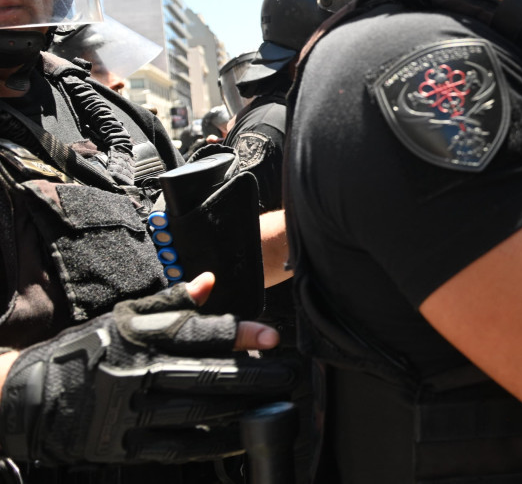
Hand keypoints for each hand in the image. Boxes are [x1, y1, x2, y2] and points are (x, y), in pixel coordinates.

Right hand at [0, 275, 298, 464]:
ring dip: (241, 409)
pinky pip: (177, 445)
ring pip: (196, 411)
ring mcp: (129, 412)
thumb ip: (170, 303)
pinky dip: (213, 442)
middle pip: (206, 375)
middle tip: (289, 374)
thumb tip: (211, 281)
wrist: (27, 396)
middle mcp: (135, 373)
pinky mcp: (123, 444)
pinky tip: (241, 436)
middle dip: (253, 375)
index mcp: (138, 337)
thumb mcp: (122, 318)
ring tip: (276, 403)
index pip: (197, 332)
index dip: (238, 333)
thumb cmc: (85, 351)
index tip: (272, 336)